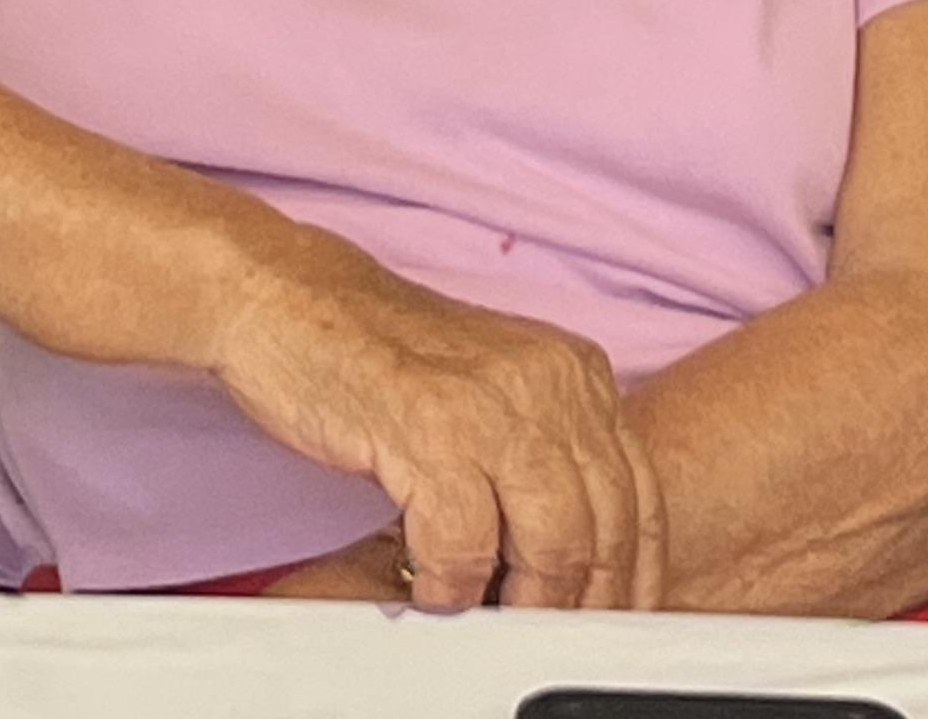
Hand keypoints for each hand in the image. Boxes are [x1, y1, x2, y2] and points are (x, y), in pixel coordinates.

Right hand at [210, 230, 664, 611]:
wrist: (287, 293)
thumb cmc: (381, 355)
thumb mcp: (492, 393)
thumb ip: (543, 456)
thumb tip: (583, 562)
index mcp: (573, 368)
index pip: (640, 495)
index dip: (634, 576)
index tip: (618, 621)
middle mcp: (546, 378)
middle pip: (603, 529)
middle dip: (579, 604)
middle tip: (542, 633)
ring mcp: (490, 401)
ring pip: (551, 546)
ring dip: (522, 603)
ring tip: (487, 613)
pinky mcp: (428, 426)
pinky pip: (465, 548)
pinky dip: (450, 585)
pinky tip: (429, 582)